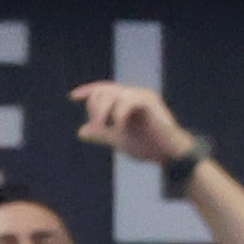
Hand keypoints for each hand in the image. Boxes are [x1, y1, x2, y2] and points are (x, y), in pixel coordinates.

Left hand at [68, 81, 193, 165]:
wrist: (169, 155)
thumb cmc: (148, 146)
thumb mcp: (119, 139)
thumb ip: (102, 134)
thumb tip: (81, 131)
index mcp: (127, 100)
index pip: (103, 89)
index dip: (88, 91)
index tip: (73, 97)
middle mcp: (134, 93)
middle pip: (104, 90)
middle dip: (95, 107)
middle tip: (97, 127)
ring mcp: (142, 95)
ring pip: (113, 93)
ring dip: (103, 110)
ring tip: (104, 127)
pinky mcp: (149, 101)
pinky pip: (126, 101)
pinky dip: (118, 114)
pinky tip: (118, 127)